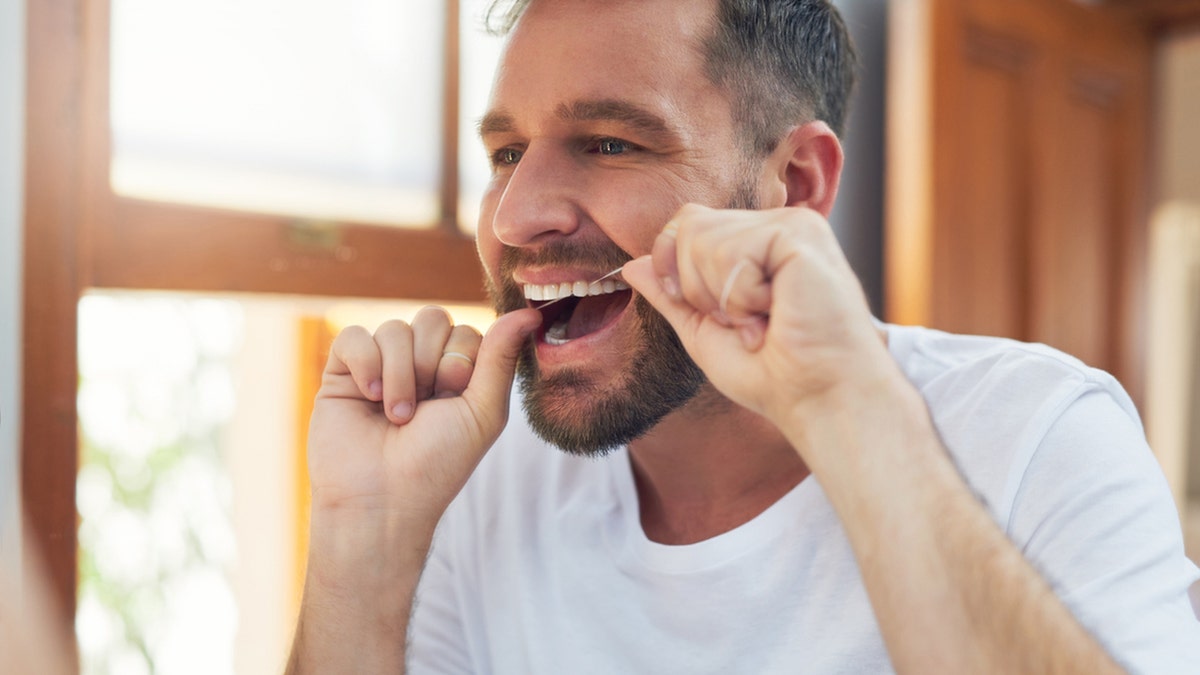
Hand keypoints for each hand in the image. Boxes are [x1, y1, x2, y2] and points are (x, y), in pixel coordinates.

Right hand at [306, 306, 540, 535]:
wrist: (382, 500)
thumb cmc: (438, 463)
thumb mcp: (482, 411)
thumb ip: (501, 358)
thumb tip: (529, 313)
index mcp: (456, 373)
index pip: (465, 330)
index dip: (461, 360)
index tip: (452, 397)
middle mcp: (419, 365)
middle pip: (431, 318)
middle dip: (430, 363)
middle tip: (423, 408)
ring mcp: (380, 366)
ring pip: (393, 328)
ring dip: (399, 375)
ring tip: (396, 416)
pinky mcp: (342, 372)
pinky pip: (354, 336)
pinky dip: (365, 364)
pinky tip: (369, 397)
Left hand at [622, 204, 891, 427]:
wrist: (818, 399)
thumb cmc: (773, 375)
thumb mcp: (704, 332)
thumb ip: (670, 295)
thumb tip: (630, 264)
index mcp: (757, 240)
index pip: (686, 222)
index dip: (677, 271)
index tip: (715, 316)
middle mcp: (776, 224)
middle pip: (687, 224)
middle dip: (697, 288)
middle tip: (745, 322)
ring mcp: (792, 224)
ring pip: (702, 238)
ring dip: (723, 298)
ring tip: (764, 321)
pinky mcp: (801, 234)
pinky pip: (731, 254)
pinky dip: (743, 299)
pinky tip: (777, 315)